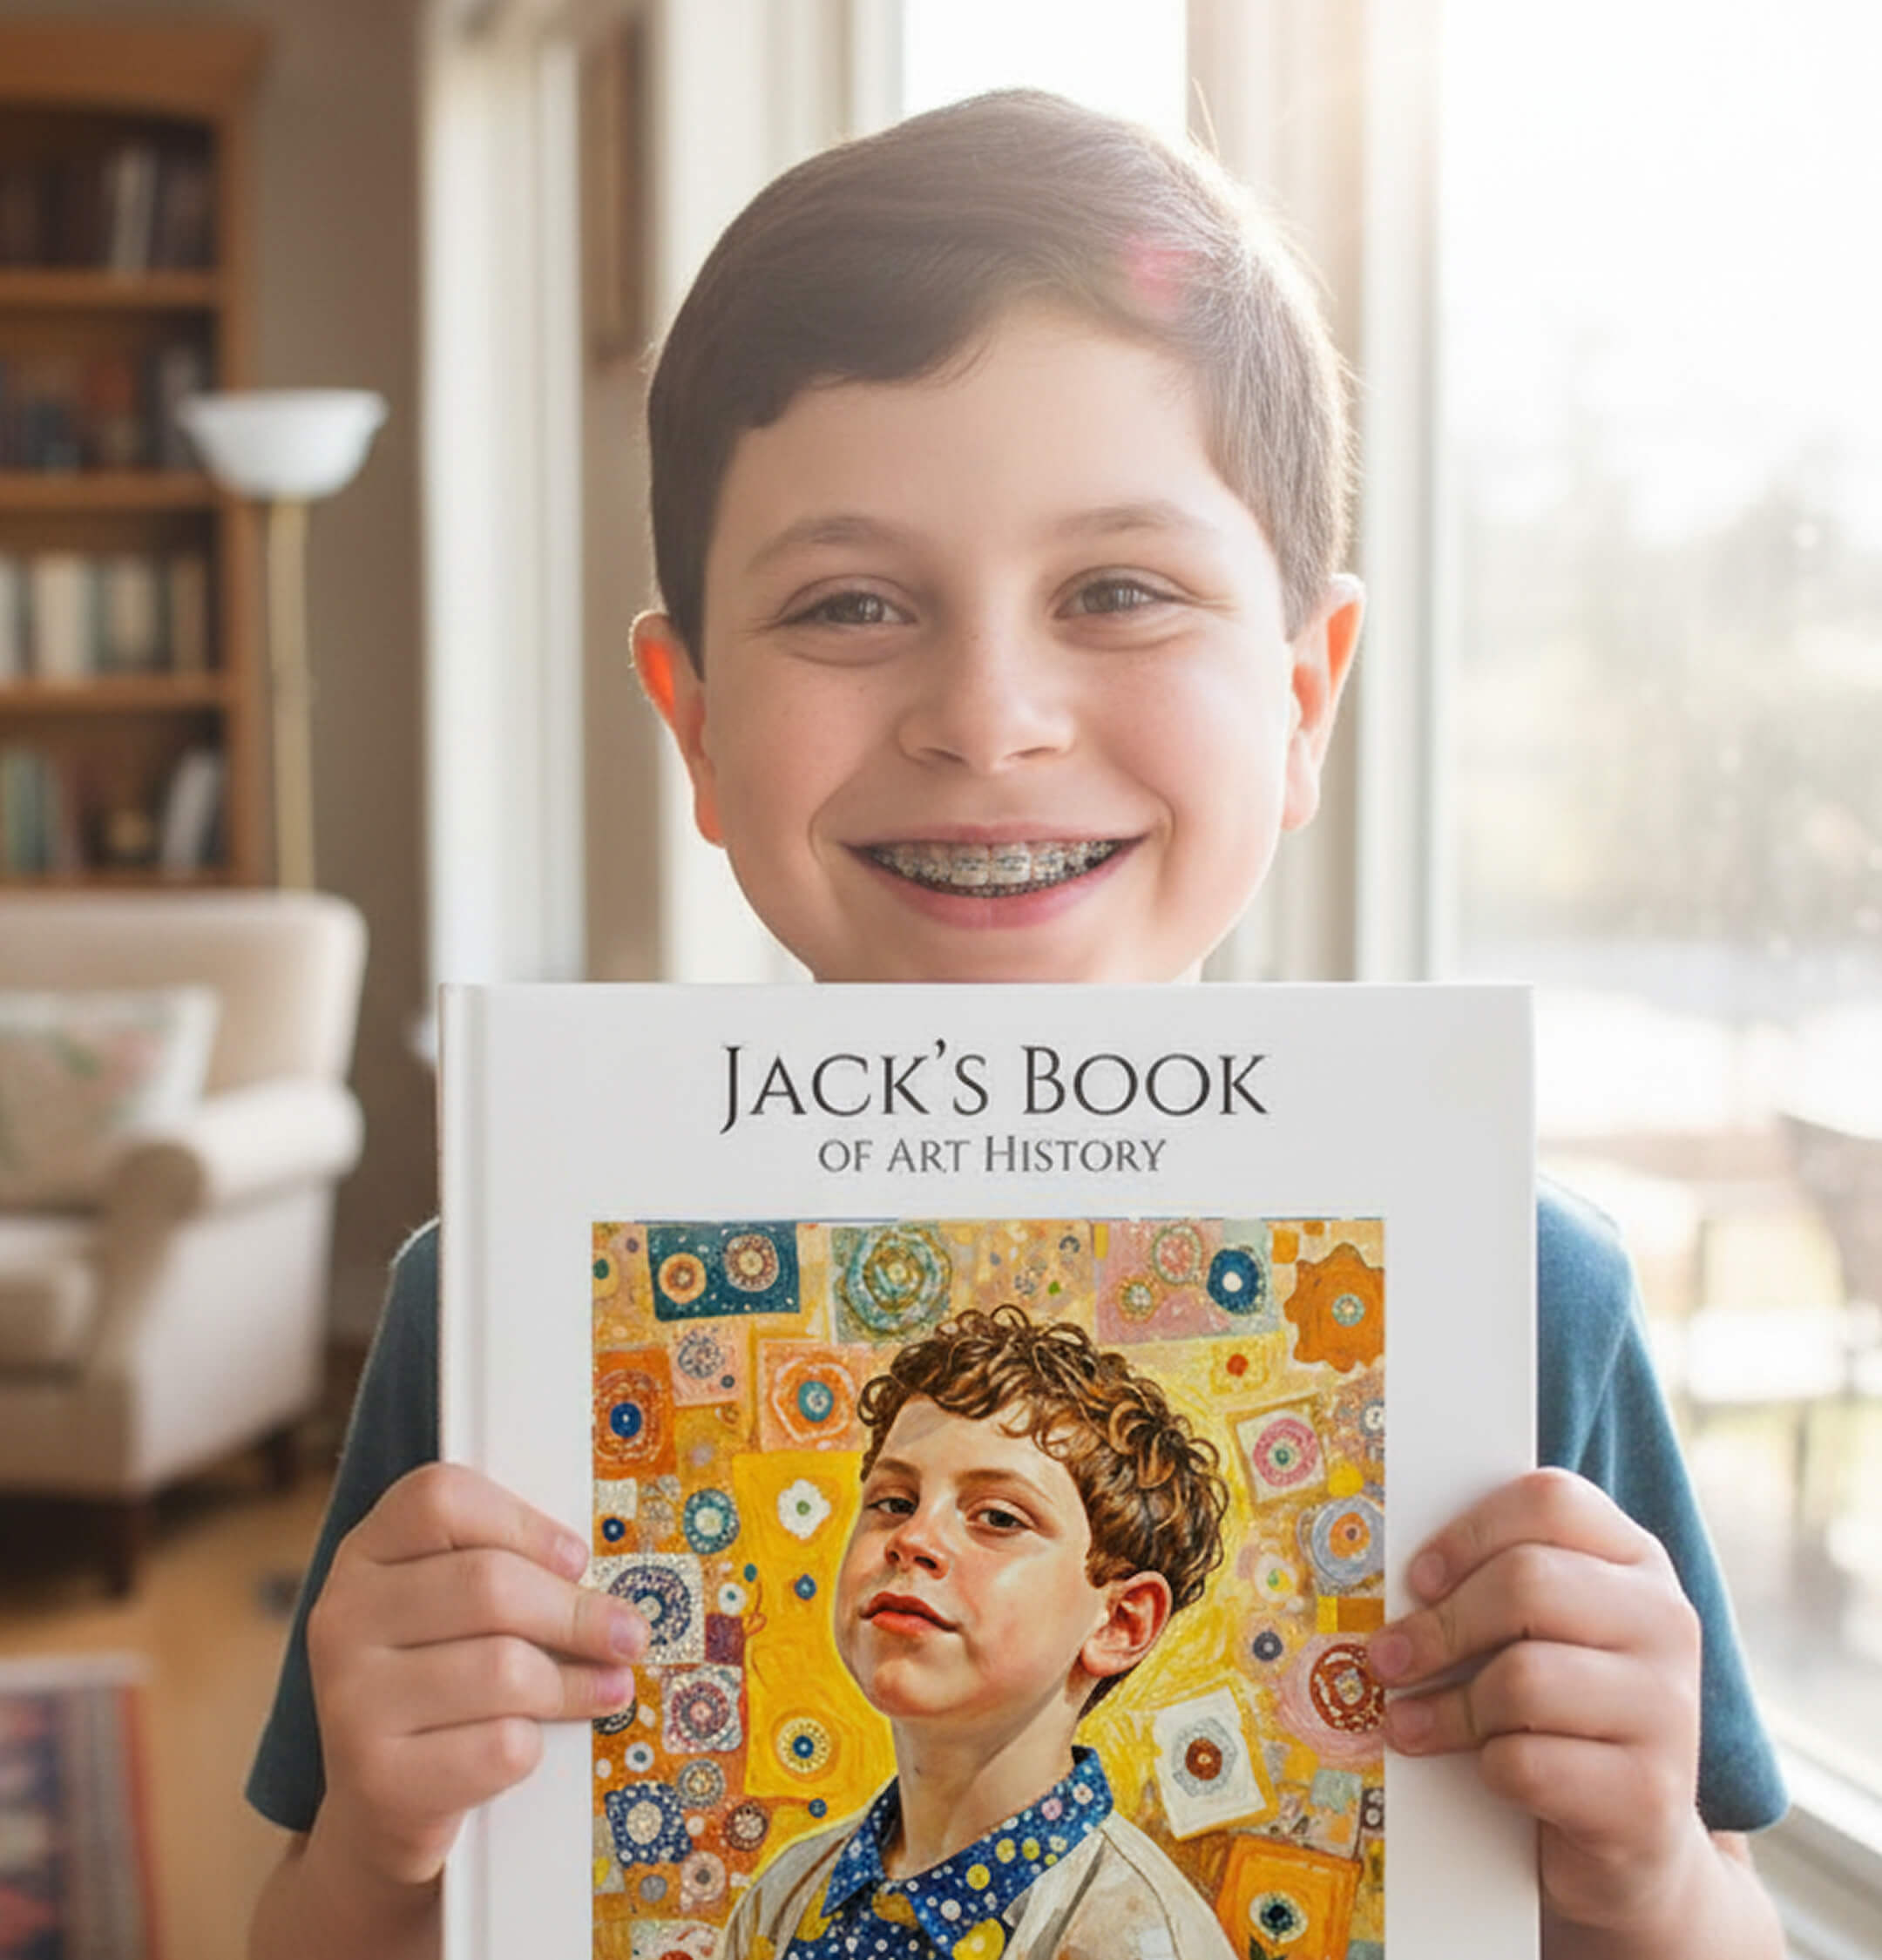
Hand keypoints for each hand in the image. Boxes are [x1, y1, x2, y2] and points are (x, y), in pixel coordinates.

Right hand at [306, 1462, 647, 1891]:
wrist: (381, 1806)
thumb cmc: (442, 1683)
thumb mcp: (454, 1610)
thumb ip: (508, 1568)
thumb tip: (607, 1576)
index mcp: (366, 1554)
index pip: (440, 1499)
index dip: (523, 1522)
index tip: (577, 1558)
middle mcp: (342, 1618)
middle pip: (488, 1585)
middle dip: (577, 1612)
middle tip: (629, 1634)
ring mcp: (350, 1701)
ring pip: (502, 1669)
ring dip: (573, 1683)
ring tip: (609, 1687)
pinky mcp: (377, 1780)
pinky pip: (498, 1745)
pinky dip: (535, 1746)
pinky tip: (536, 1743)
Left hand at [1367, 1468, 1706, 1937]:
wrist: (1632, 1841)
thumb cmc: (1561, 1712)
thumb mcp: (1540, 1634)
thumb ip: (1495, 1587)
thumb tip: (1395, 1582)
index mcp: (1636, 1561)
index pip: (1551, 1501)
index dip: (1469, 1532)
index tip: (1418, 1578)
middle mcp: (1666, 1622)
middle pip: (1527, 1583)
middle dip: (1439, 1626)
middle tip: (1385, 1658)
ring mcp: (1670, 1710)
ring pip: (1524, 1677)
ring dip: (1448, 1707)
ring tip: (1408, 1724)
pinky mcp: (1651, 1796)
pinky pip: (1531, 1763)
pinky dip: (1488, 1768)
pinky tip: (1481, 1771)